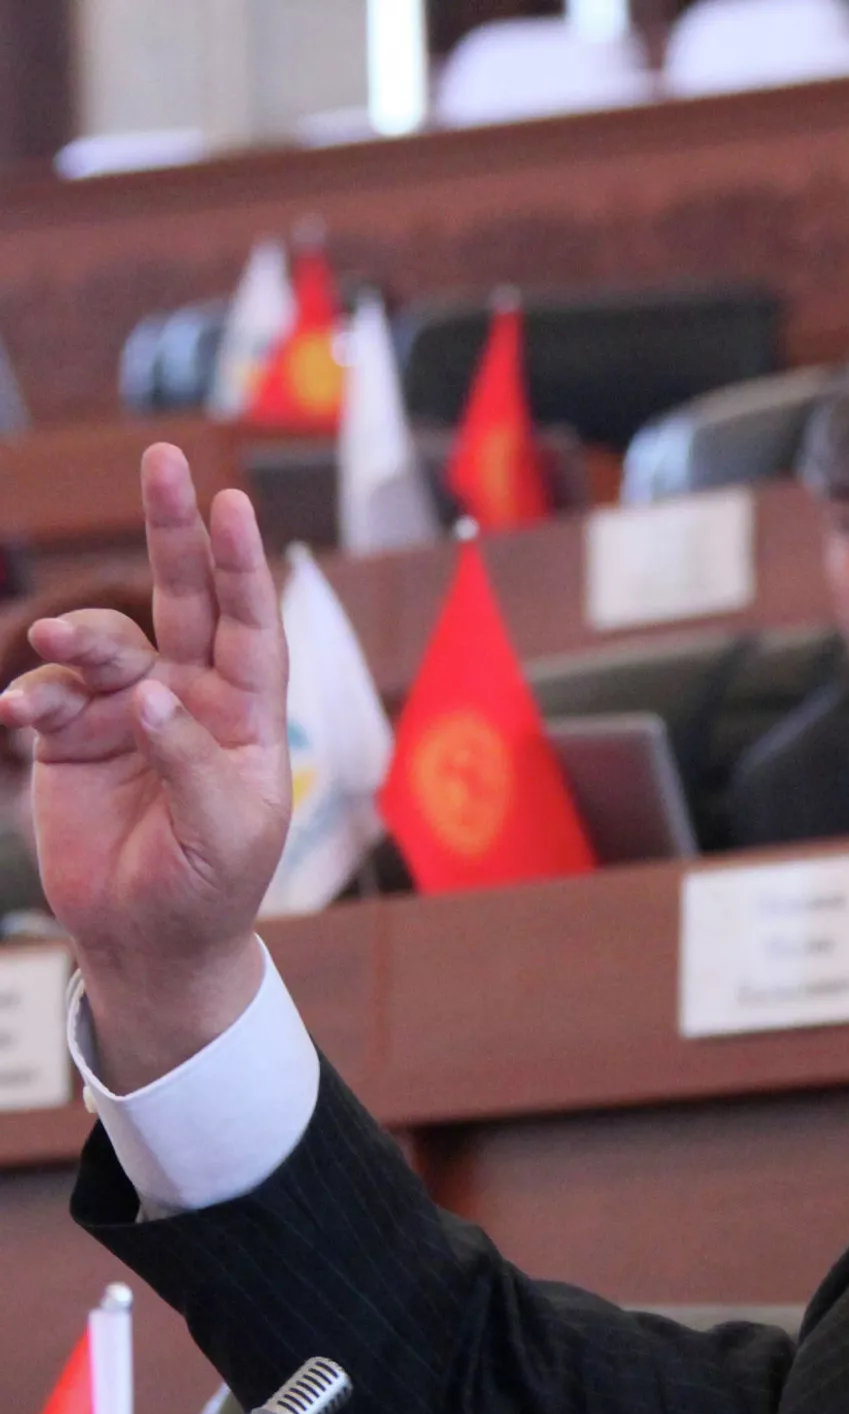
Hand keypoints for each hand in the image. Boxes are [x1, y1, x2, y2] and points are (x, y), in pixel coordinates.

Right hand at [0, 444, 290, 1089]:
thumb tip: (149, 694)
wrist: (152, 942)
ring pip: (105, 644)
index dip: (241, 565)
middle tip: (164, 462)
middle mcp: (191, 698)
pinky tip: (18, 714)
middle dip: (175, 532)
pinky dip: (31, 697)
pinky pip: (48, 697)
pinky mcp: (73, 738)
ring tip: (54, 641)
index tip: (231, 504)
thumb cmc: (211, 887)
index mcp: (248, 715)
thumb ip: (191, 761)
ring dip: (79, 635)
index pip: (251, 625)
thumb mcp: (224, 833)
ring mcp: (129, 712)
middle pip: (185, 598)